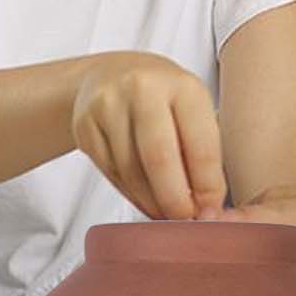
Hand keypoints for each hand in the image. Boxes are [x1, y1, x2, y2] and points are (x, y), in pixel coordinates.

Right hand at [71, 52, 226, 220]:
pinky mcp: (84, 125)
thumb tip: (207, 206)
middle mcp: (143, 89)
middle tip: (185, 221)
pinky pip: (110, 172)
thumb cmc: (165, 98)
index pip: (199, 144)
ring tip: (166, 215)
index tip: (211, 209)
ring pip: (131, 171)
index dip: (207, 185)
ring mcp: (108, 105)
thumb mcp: (192, 108)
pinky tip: (144, 200)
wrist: (112, 74)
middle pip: (159, 158)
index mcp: (182, 85)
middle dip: (175, 199)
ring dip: (151, 202)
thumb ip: (201, 149)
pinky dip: (131, 194)